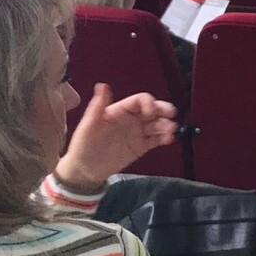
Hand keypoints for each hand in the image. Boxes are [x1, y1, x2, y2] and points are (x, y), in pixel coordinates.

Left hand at [55, 84, 178, 192]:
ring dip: (166, 125)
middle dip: (164, 110)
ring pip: (157, 124)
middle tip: (172, 114)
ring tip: (171, 131)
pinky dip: (164, 138)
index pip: (140, 100)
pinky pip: (156, 139)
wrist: (84, 170)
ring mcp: (138, 132)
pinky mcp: (142, 146)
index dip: (148, 103)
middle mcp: (132, 119)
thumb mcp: (88, 126)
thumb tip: (102, 85)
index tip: (150, 113)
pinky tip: (168, 139)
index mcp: (121, 110)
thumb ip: (97, 106)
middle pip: (153, 109)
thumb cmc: (83, 145)